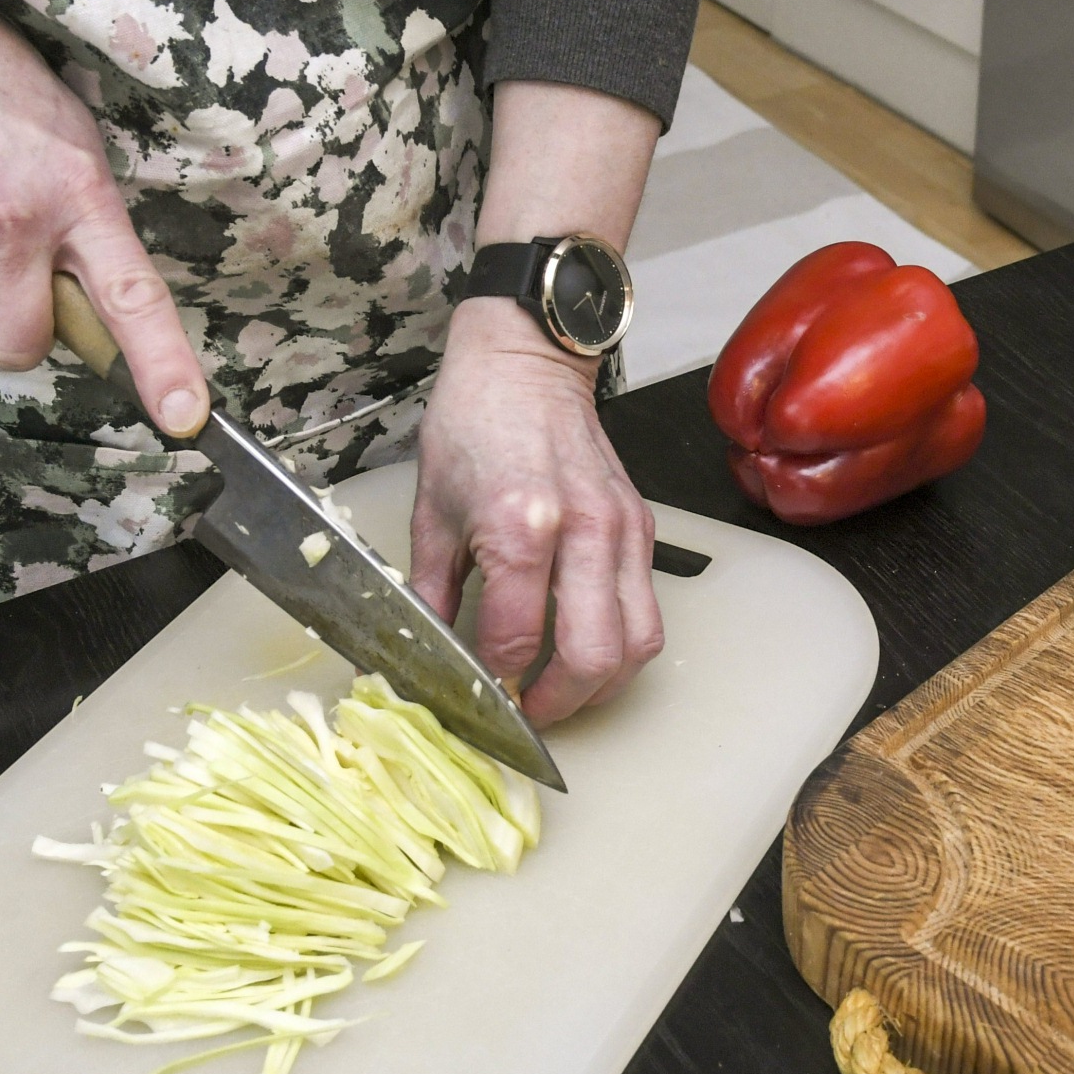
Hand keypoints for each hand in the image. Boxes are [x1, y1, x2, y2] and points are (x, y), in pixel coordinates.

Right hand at [0, 0, 208, 434]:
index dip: (160, 363)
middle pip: (19, 348)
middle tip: (20, 274)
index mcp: (79, 196)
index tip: (184, 417)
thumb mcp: (74, 139)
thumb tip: (95, 311)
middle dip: (20, 332)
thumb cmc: (0, 87)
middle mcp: (12, 222)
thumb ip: (89, 225)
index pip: (130, 296)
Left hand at [410, 299, 663, 723]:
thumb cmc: (472, 423)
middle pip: (595, 655)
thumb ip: (430, 591)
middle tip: (529, 711)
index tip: (481, 694)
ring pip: (639, 641)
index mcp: (519, 525)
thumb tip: (427, 652)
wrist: (525, 362)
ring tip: (564, 690)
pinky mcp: (642, 526)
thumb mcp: (431, 510)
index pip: (518, 640)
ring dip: (604, 683)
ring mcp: (621, 529)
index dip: (497, 682)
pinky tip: (585, 644)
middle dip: (561, 702)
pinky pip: (647, 606)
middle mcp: (581, 530)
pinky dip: (621, 641)